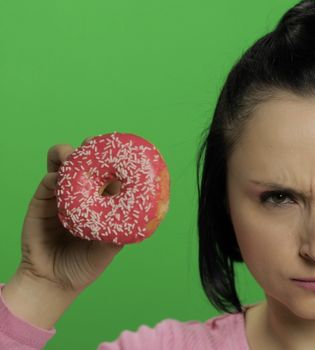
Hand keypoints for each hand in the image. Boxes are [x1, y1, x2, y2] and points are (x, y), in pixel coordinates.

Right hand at [17, 138, 123, 292]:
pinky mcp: (43, 199)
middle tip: (95, 143)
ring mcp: (63, 195)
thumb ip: (117, 236)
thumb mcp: (107, 252)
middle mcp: (85, 194)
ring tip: (73, 153)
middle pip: (88, 164)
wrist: (52, 281)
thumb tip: (136, 223)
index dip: (118, 162)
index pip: (113, 176)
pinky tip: (58, 175)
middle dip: (92, 149)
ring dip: (68, 154)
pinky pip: (49, 179)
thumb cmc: (84, 266)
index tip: (124, 149)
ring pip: (65, 165)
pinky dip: (54, 173)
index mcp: (104, 202)